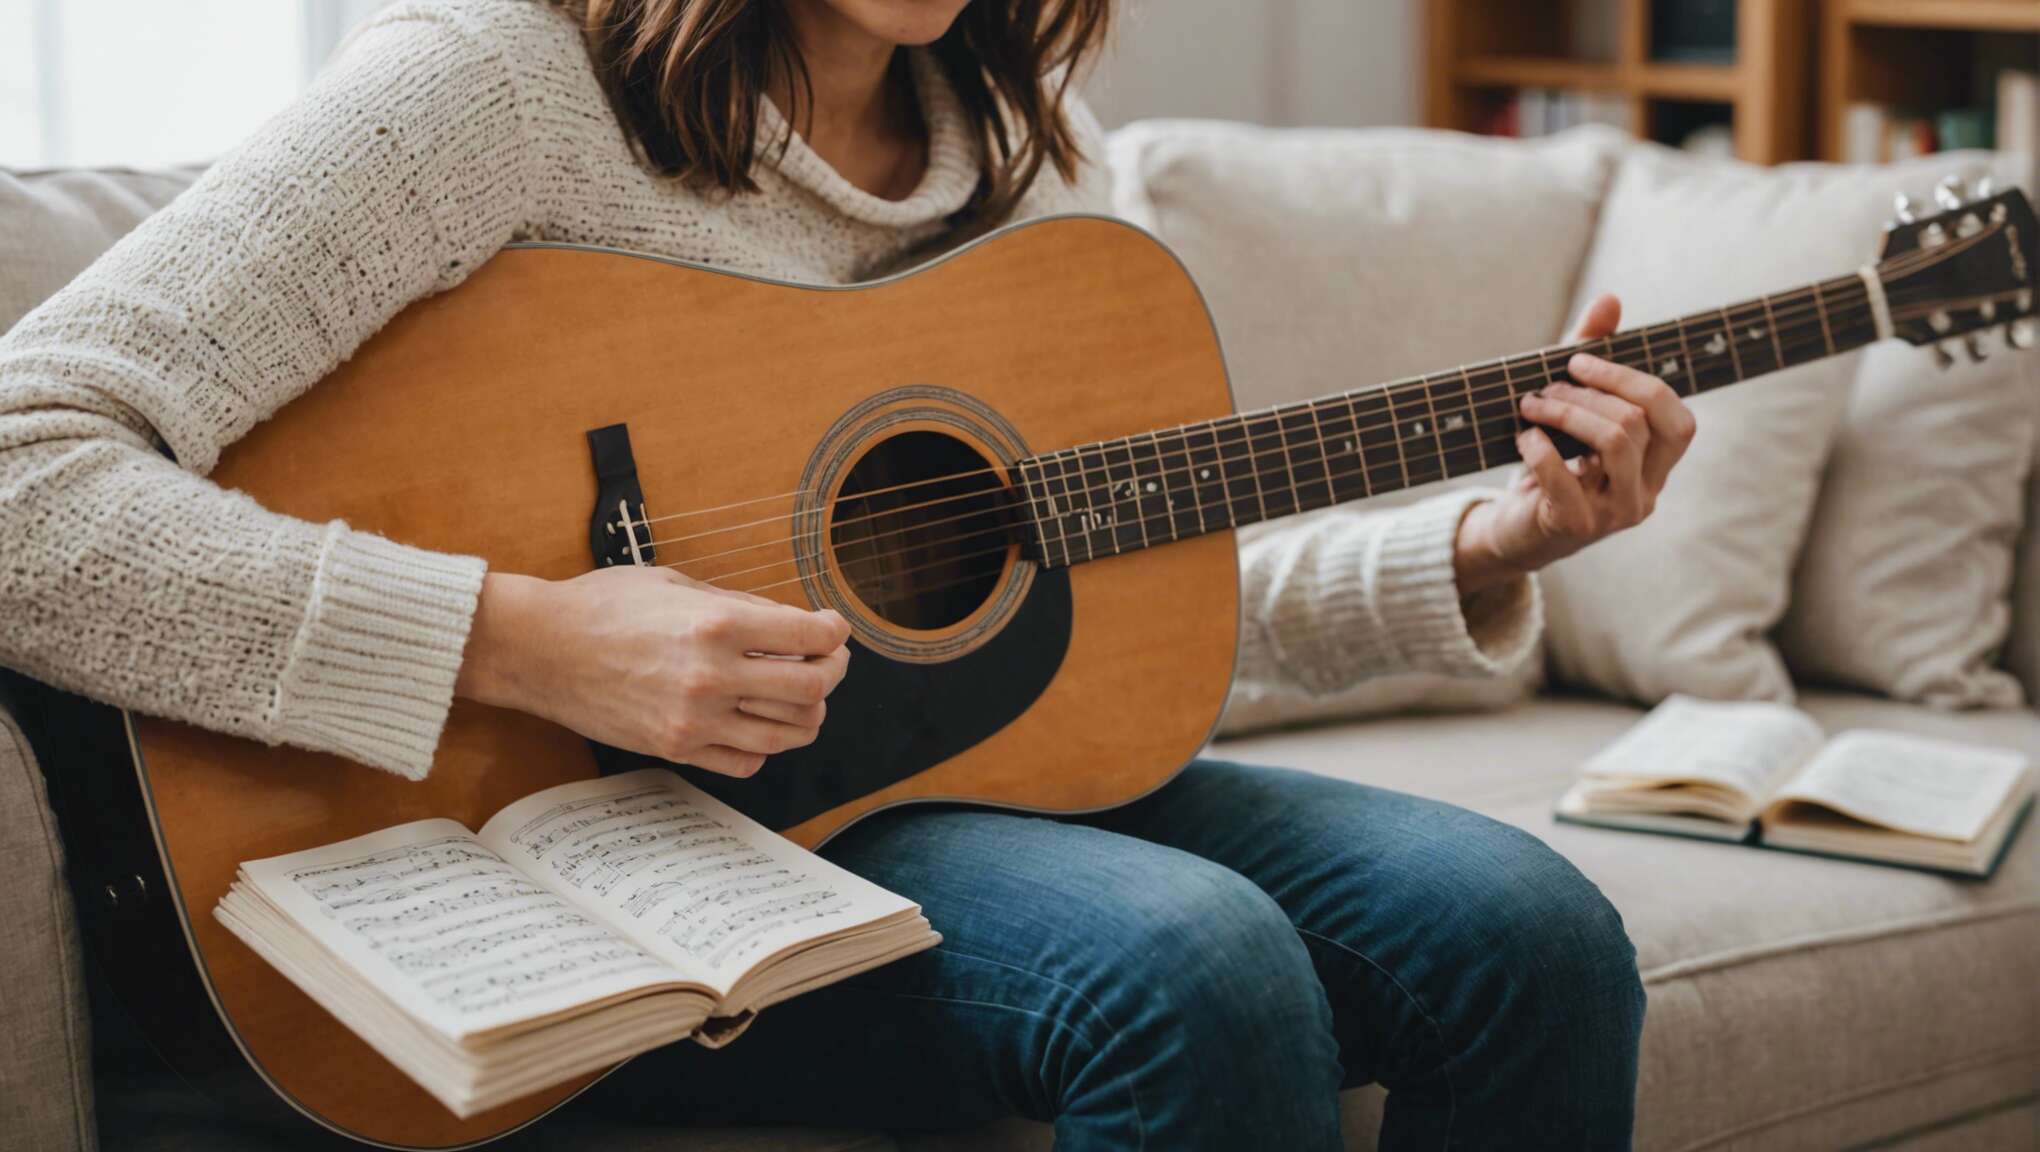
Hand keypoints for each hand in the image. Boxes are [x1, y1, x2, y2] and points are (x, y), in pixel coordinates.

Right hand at [455, 567, 852, 776]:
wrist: (539, 649)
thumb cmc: (603, 605)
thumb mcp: (677, 585)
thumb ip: (741, 606)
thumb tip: (792, 623)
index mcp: (717, 624)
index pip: (811, 637)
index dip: (835, 632)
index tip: (833, 629)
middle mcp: (713, 676)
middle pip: (812, 689)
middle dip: (832, 672)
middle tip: (828, 661)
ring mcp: (695, 720)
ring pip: (788, 733)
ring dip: (807, 713)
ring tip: (800, 696)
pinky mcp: (676, 749)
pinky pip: (746, 761)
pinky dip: (765, 745)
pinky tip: (756, 724)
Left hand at [1453, 294, 1696, 593]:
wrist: (1513, 530)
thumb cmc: (1549, 467)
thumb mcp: (1571, 410)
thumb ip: (1591, 360)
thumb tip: (1610, 298)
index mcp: (1656, 465)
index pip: (1678, 419)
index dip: (1631, 380)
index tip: (1579, 361)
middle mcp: (1647, 491)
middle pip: (1642, 421)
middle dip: (1589, 392)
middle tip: (1546, 387)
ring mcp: (1616, 513)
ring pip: (1616, 441)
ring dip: (1565, 411)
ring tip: (1530, 406)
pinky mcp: (1577, 527)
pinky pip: (1565, 478)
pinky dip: (1538, 449)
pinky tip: (1523, 439)